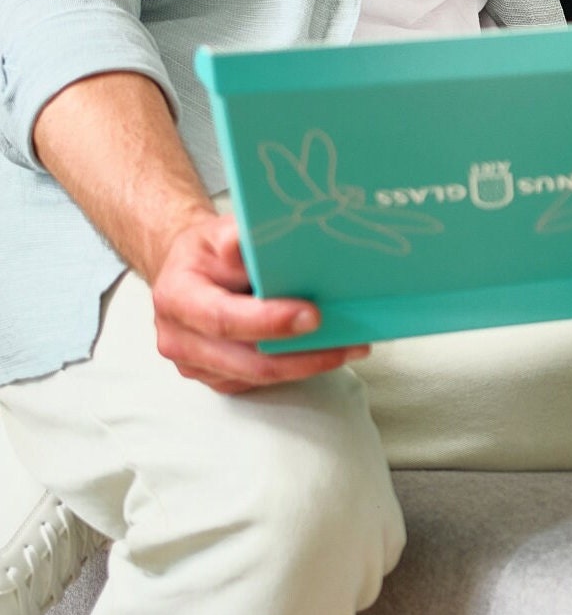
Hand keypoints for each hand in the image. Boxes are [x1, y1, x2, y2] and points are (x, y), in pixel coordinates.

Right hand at [151, 213, 368, 392]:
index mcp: (177, 298)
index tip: (312, 315)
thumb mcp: (217, 233)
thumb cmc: (206, 253)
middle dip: (301, 355)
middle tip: (347, 342)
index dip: (268, 322)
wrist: (185, 273)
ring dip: (308, 365)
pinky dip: (297, 369)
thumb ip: (236, 240)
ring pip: (259, 376)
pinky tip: (327, 352)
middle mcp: (179, 338)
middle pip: (246, 360)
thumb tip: (251, 244)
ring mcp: (195, 364)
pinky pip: (260, 382)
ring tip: (351, 347)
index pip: (223, 318)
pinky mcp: (216, 378)